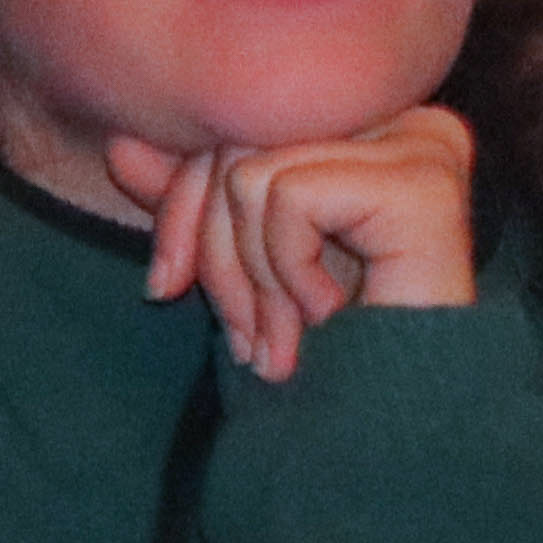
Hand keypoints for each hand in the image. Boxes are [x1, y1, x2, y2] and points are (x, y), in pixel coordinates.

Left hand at [106, 103, 479, 382]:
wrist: (404, 423)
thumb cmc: (337, 347)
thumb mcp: (249, 263)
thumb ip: (196, 202)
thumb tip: (118, 146)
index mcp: (375, 125)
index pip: (238, 129)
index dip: (180, 208)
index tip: (162, 286)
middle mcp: (411, 119)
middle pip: (240, 146)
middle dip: (212, 253)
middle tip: (238, 341)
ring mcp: (425, 145)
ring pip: (253, 175)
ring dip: (255, 278)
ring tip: (285, 341)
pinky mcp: (422, 186)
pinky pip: (291, 198)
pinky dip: (289, 272)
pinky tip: (331, 315)